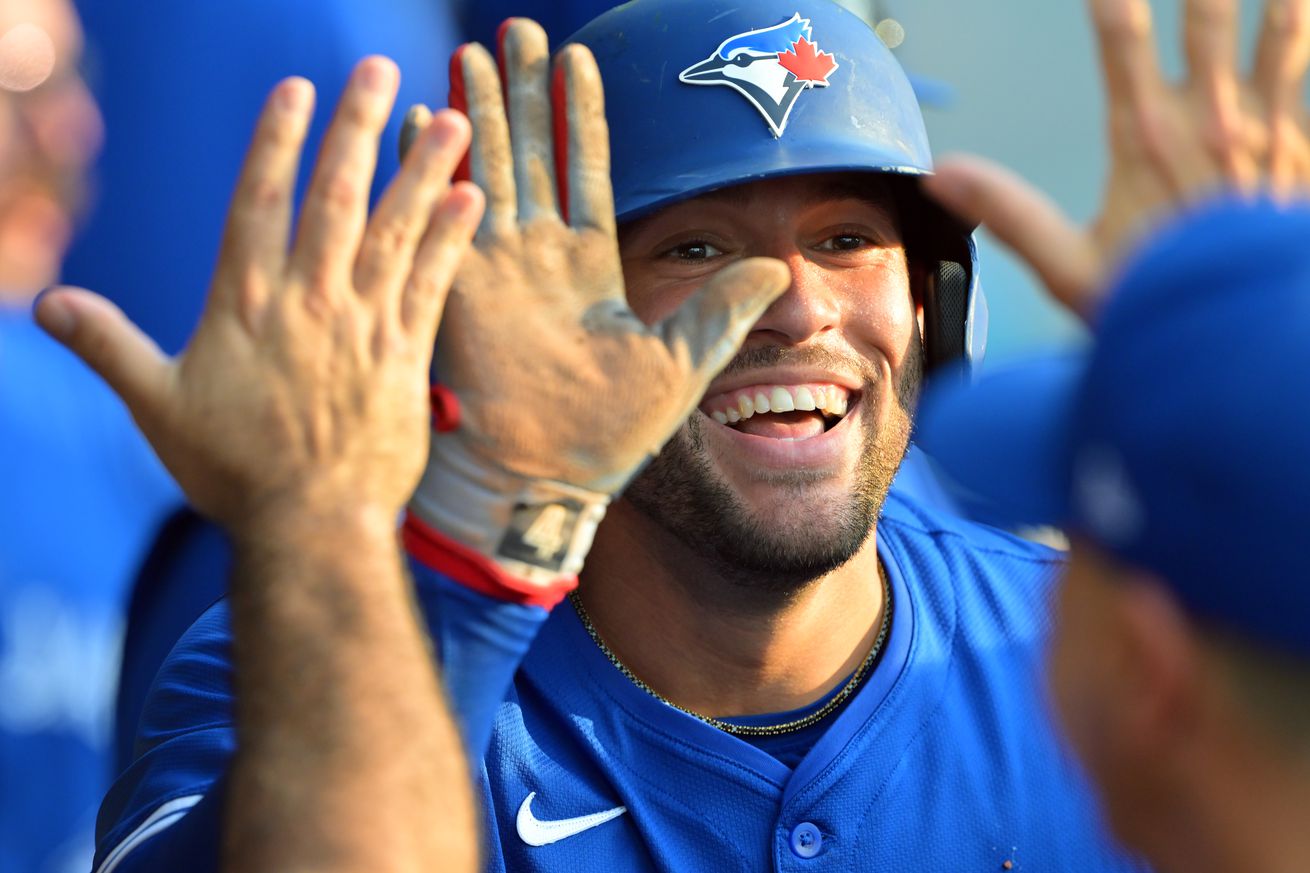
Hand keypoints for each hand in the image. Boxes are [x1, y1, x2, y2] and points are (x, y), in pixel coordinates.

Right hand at [34, 58, 483, 533]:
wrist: (311, 526)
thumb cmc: (232, 471)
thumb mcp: (157, 405)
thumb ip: (107, 345)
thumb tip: (44, 304)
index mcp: (246, 304)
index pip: (259, 201)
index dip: (276, 141)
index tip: (296, 89)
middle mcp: (309, 301)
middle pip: (336, 197)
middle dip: (358, 129)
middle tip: (381, 71)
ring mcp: (363, 326)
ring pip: (395, 230)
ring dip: (421, 169)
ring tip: (450, 118)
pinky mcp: (406, 356)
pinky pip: (433, 283)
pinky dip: (451, 238)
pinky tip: (469, 197)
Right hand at [405, 20, 788, 580]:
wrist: (550, 480)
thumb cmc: (611, 432)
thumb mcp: (684, 360)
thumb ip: (724, 308)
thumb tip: (782, 268)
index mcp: (586, 266)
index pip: (584, 169)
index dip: (580, 115)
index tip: (577, 58)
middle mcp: (536, 256)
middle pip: (529, 151)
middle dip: (520, 90)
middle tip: (512, 31)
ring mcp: (494, 267)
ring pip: (486, 167)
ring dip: (478, 109)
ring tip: (472, 52)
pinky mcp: (460, 287)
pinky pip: (443, 213)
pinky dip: (431, 166)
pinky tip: (425, 117)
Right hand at [923, 0, 1309, 317]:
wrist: (1245, 342)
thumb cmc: (1162, 304)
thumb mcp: (1070, 268)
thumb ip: (1008, 212)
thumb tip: (944, 176)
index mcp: (1147, 138)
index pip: (1121, 33)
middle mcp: (1211, 120)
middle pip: (1206, 11)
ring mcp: (1268, 129)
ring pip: (1280, 29)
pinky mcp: (1306, 149)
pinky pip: (1307, 69)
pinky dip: (1303, 32)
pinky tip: (1301, 14)